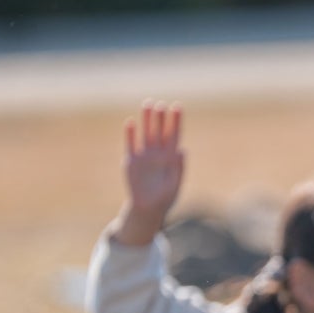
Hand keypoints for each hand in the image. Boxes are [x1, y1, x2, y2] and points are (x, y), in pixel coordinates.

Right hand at [114, 102, 184, 247]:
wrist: (148, 209)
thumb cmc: (165, 198)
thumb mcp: (175, 184)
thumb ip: (179, 168)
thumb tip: (183, 150)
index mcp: (171, 158)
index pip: (174, 135)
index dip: (176, 121)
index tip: (177, 106)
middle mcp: (158, 153)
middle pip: (160, 131)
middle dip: (161, 117)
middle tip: (161, 103)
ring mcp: (144, 156)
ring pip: (146, 133)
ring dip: (147, 120)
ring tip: (147, 104)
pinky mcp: (131, 161)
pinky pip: (131, 144)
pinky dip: (130, 134)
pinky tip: (131, 122)